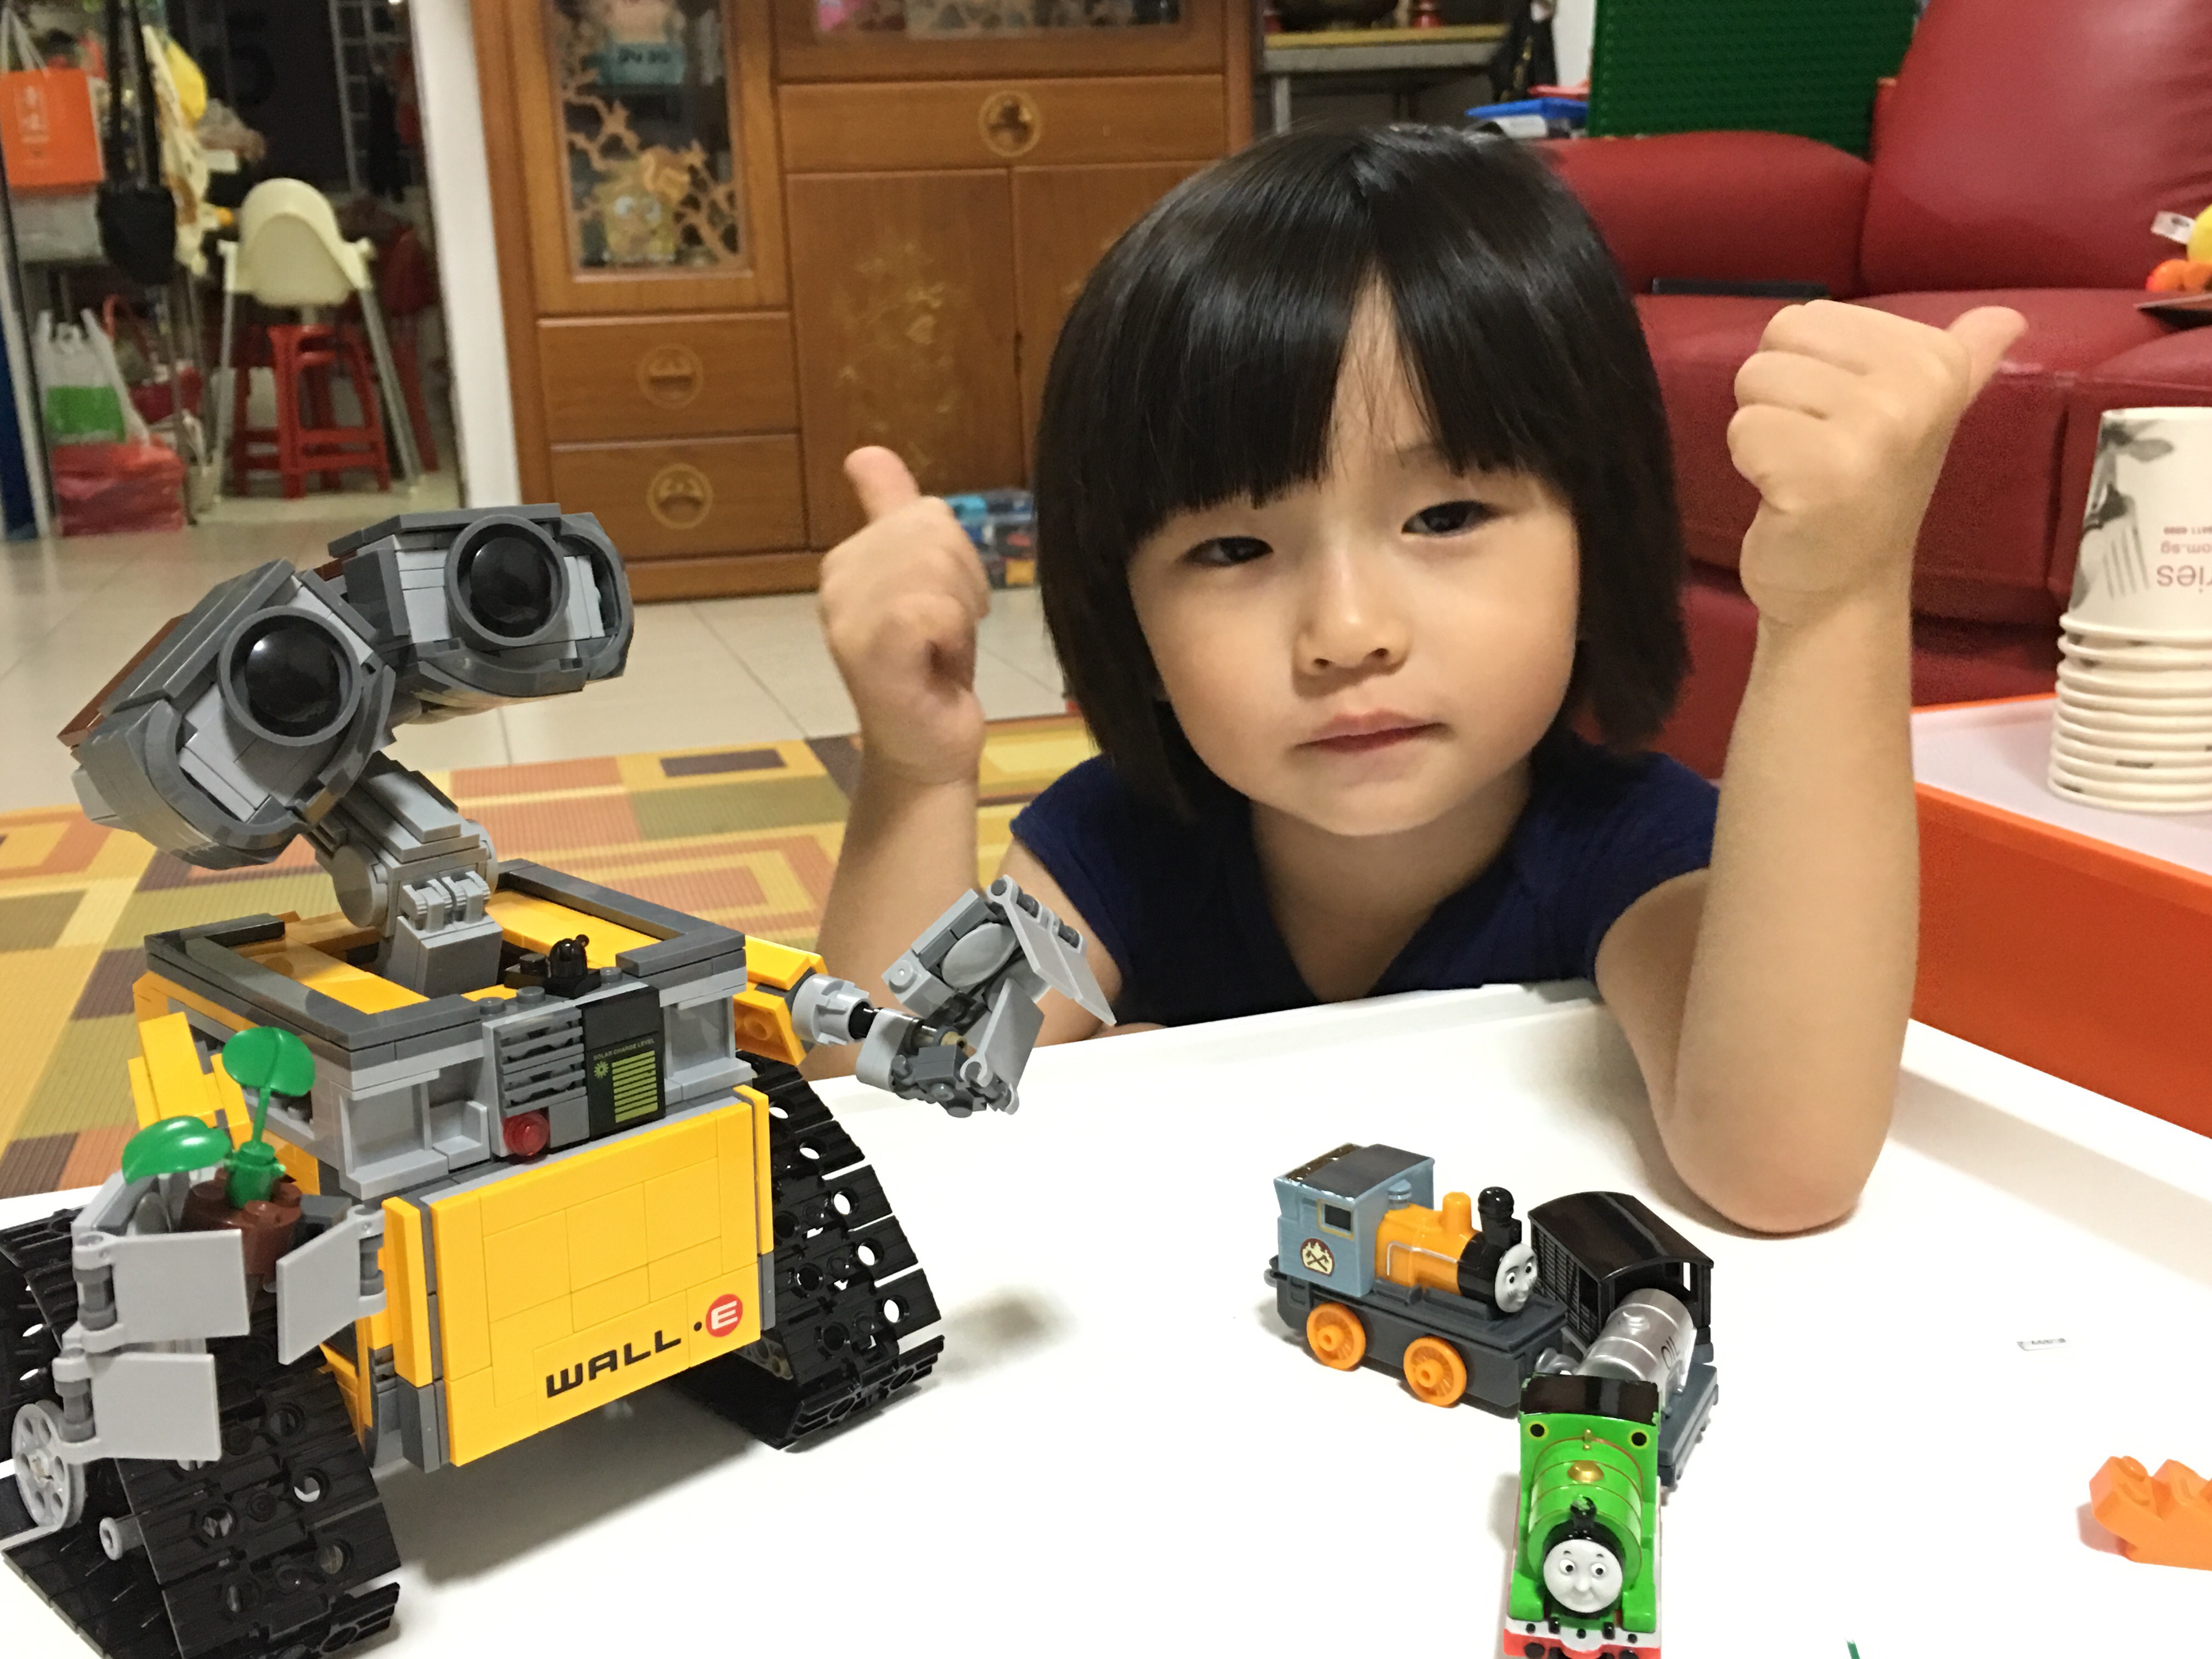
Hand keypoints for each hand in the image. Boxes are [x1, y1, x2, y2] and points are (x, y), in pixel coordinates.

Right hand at [817, 447, 991, 785]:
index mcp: (848, 558)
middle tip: (947, 637)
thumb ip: (895, 512)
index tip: (944, 612)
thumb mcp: (926, 576)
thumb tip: (864, 450)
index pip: (927, 514)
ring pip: (935, 567)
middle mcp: (836, 579)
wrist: (927, 748)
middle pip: (935, 533)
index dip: (958, 563)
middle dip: (963, 586)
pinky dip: (952, 638)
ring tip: (940, 652)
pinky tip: (936, 666)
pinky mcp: (866, 652)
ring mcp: (845, 616)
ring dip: (960, 616)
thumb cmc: (930, 667)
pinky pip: (929, 609)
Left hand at [1728, 301, 2024, 626]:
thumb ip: (1960, 362)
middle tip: (1815, 447)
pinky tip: (1788, 496)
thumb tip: (2008, 317)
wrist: (1845, 592)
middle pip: (1777, 339)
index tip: (1841, 422)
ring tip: (1802, 469)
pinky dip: (1750, 465)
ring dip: (1763, 431)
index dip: (1804, 370)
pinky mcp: (1820, 474)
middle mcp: (1915, 387)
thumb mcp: (1921, 419)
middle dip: (1778, 394)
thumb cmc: (1866, 495)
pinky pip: (1744, 429)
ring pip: (1755, 381)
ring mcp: (1873, 431)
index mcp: (1938, 361)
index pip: (1807, 317)